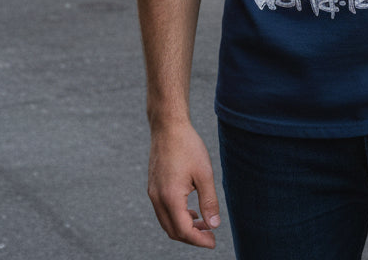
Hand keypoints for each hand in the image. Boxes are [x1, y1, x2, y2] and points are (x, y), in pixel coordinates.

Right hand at [147, 121, 220, 247]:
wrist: (168, 126)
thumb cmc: (187, 146)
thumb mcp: (204, 173)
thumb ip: (209, 201)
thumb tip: (214, 224)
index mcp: (170, 197)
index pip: (183, 230)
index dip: (199, 240)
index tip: (213, 242)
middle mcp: (157, 199)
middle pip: (173, 231)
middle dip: (192, 237)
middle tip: (210, 235)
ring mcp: (153, 193)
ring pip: (167, 222)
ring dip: (184, 227)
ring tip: (203, 223)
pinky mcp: (153, 187)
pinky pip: (163, 211)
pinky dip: (177, 217)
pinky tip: (191, 211)